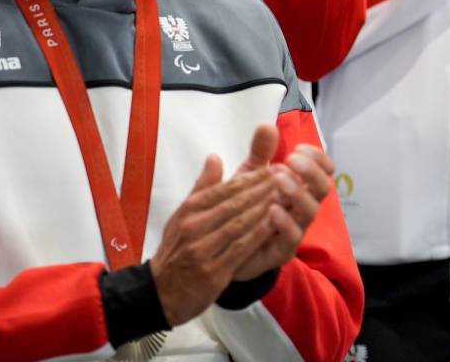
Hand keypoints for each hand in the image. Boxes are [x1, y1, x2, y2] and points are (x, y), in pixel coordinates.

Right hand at [150, 155, 278, 326]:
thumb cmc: (177, 249)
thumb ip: (202, 187)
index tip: (273, 169)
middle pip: (235, 203)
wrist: (162, 292)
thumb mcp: (183, 215)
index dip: (251, 179)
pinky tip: (275, 223)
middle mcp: (194, 227)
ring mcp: (203, 249)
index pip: (225, 189)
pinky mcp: (213, 271)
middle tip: (287, 178)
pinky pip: (240, 249)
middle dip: (263, 189)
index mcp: (190, 210)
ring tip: (286, 196)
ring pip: (239, 224)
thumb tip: (214, 157)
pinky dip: (258, 234)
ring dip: (265, 208)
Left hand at [230, 124, 336, 280]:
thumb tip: (267, 125)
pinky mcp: (282, 250)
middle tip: (291, 160)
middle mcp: (302, 206)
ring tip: (279, 179)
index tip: (297, 149)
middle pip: (323, 187)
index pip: (323, 169)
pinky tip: (272, 210)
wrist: (223, 247)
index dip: (317, 157)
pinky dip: (285, 222)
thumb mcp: (248, 175)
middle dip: (311, 171)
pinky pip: (292, 237)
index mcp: (299, 186)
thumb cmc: (242, 208)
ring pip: (311, 211)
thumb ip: (259, 152)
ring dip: (298, 192)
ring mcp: (295, 228)